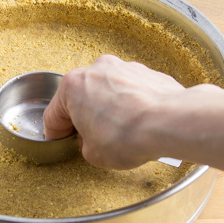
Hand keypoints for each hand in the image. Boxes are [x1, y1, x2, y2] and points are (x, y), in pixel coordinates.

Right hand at [43, 55, 184, 168]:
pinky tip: (137, 121)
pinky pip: (129, 89)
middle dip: (83, 117)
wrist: (169, 123)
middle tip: (90, 138)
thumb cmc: (128, 135)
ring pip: (105, 91)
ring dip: (106, 108)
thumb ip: (85, 145)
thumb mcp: (94, 154)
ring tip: (119, 131)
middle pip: (80, 97)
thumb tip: (91, 141)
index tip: (60, 140)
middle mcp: (95, 70)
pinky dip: (128, 103)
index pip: (54, 114)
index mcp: (73, 86)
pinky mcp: (145, 72)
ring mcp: (122, 68)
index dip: (56, 133)